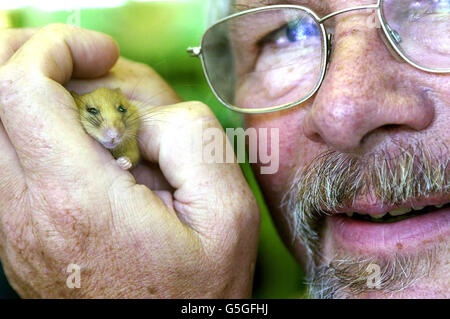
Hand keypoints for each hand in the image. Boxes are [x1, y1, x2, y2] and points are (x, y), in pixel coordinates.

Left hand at [0, 25, 259, 297]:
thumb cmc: (194, 292)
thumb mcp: (227, 212)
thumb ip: (192, 138)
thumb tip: (143, 115)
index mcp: (79, 201)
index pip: (17, 88)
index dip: (56, 47)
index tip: (100, 52)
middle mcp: (27, 212)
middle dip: (36, 60)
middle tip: (89, 66)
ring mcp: (13, 224)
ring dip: (42, 96)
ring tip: (101, 115)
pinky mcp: (17, 230)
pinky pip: (10, 156)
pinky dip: (42, 130)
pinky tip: (92, 149)